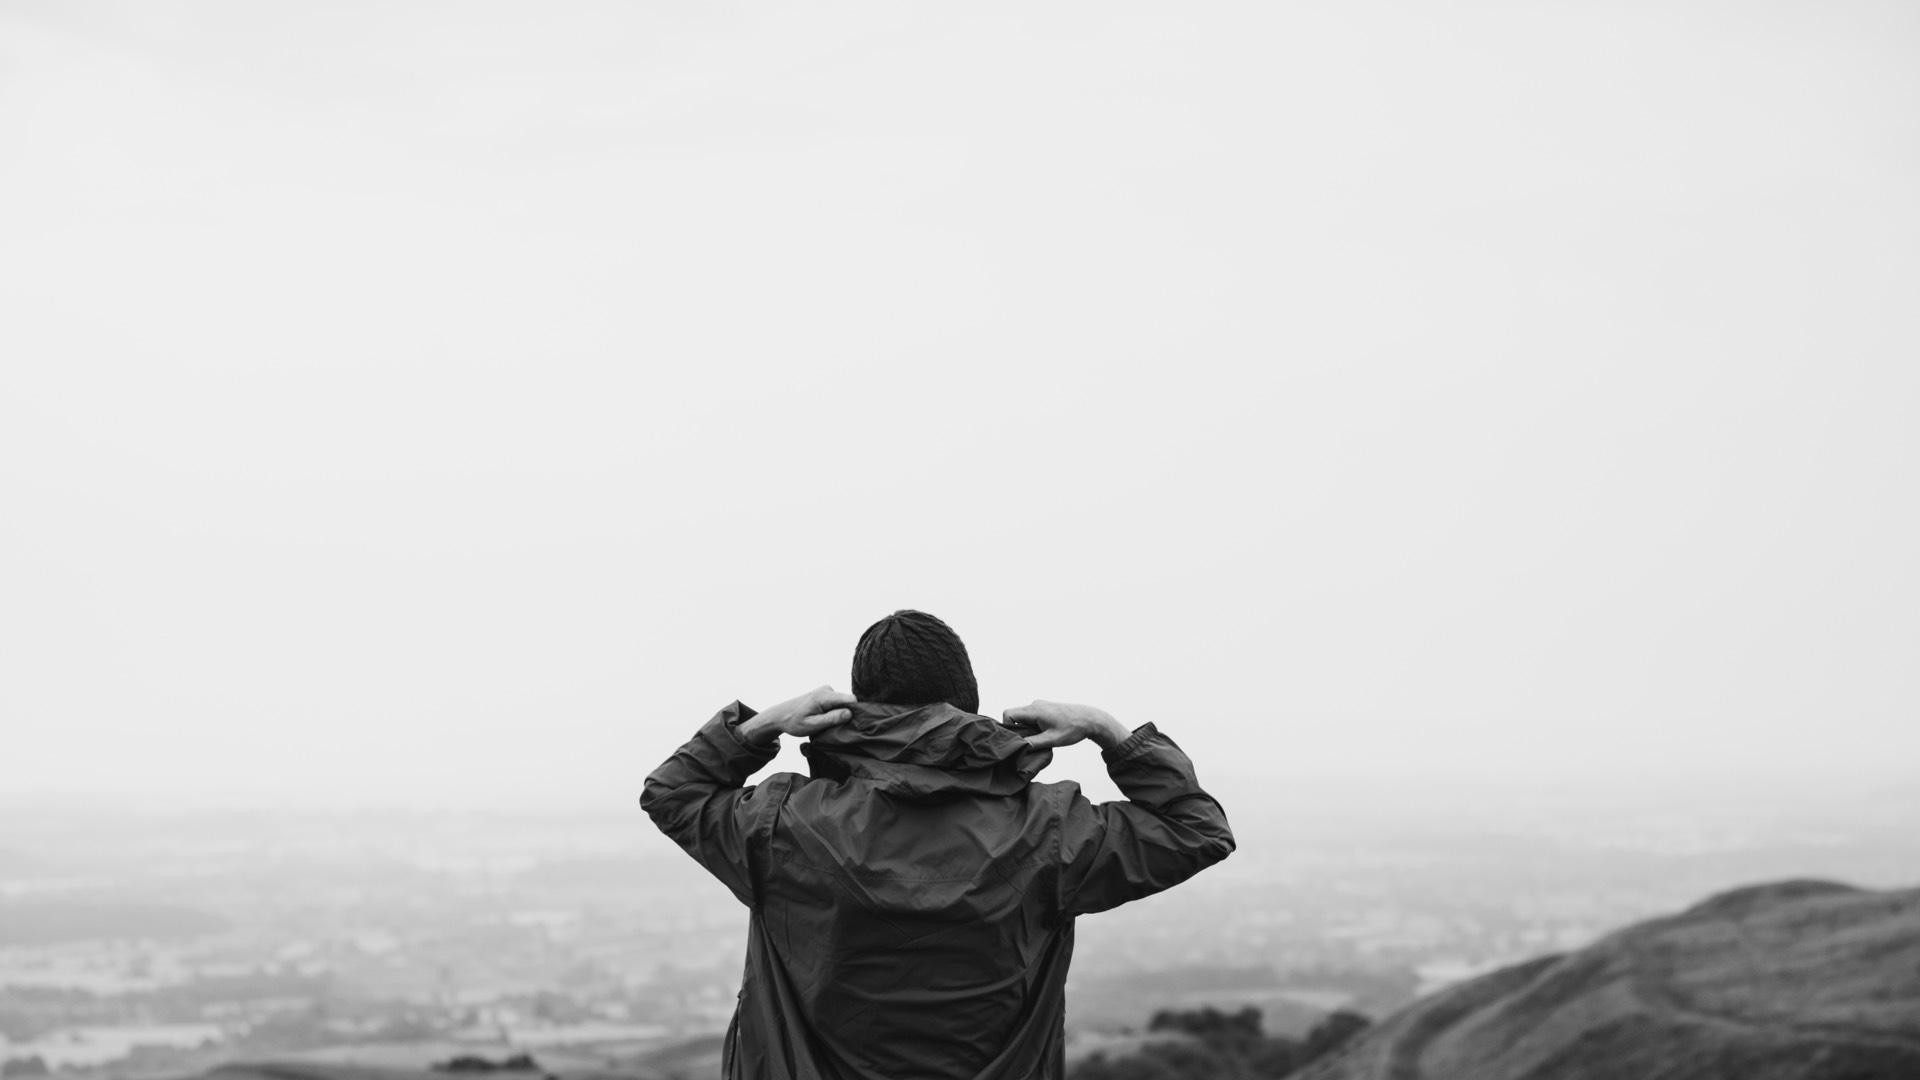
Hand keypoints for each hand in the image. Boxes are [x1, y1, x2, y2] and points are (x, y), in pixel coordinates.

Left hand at [738, 686, 855, 744]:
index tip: (849, 724)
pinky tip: (824, 718)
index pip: (851, 700)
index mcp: (824, 696)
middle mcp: (827, 689)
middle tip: (833, 726)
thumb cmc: (793, 722)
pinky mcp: (826, 694)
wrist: (780, 715)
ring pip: (843, 703)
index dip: (854, 712)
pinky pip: (838, 703)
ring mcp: (826, 690)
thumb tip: (849, 713)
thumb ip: (831, 719)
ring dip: (839, 714)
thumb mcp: (812, 725)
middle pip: (848, 702)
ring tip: (825, 723)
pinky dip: (834, 712)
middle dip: (845, 714)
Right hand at [1001, 700, 1131, 751]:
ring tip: (1042, 739)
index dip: (1007, 728)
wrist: (1091, 719)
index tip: (1016, 740)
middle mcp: (1035, 704)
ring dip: (1028, 730)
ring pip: (1024, 718)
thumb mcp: (1052, 740)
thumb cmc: (1074, 728)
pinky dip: (1034, 727)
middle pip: (1015, 717)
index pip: (1008, 714)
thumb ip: (1033, 743)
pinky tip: (1046, 734)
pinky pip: (1032, 718)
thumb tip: (1017, 748)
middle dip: (1019, 731)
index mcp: (1035, 710)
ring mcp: (1040, 705)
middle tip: (1030, 743)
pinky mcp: (1045, 709)